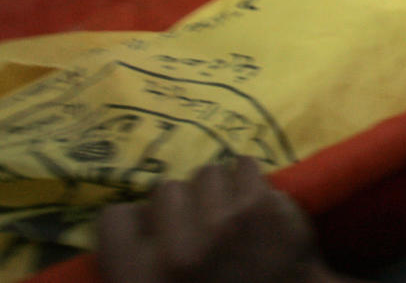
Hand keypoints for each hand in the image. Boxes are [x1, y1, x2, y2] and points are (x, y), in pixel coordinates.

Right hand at [96, 157, 342, 282]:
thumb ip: (139, 264)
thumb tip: (139, 218)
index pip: (115, 219)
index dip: (136, 221)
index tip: (155, 229)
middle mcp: (176, 255)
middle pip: (165, 190)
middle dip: (185, 206)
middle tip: (202, 226)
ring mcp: (223, 227)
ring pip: (207, 173)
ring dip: (220, 190)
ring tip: (231, 214)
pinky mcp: (263, 209)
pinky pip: (245, 166)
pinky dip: (251, 183)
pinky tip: (257, 206)